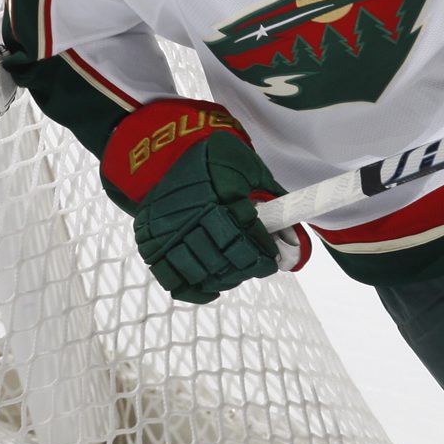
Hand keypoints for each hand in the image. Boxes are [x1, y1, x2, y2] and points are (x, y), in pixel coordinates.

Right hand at [101, 98, 307, 303]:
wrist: (165, 151)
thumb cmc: (214, 159)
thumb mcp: (246, 165)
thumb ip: (269, 194)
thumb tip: (292, 230)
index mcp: (218, 191)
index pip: (246, 234)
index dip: (263, 251)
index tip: (272, 256)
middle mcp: (191, 214)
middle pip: (225, 258)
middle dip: (247, 267)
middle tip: (258, 266)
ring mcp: (168, 231)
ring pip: (202, 272)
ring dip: (226, 279)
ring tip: (237, 273)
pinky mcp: (152, 243)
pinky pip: (172, 279)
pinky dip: (195, 291)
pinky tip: (213, 289)